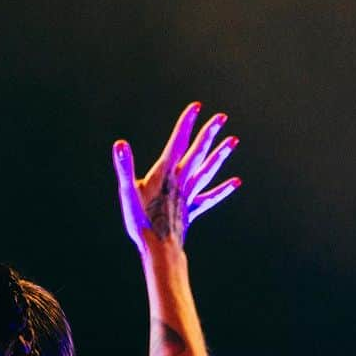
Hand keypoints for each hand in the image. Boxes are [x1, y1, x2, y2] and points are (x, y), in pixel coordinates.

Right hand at [113, 102, 240, 249]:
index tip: (196, 107)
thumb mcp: (127, 192)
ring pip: (208, 170)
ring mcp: (189, 195)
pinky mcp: (192, 210)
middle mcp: (181, 181)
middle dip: (209, 133)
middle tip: (222, 117)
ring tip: (233, 141)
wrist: (157, 248)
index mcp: (165, 173)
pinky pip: (210, 197)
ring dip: (220, 155)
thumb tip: (120, 144)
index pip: (178, 142)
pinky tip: (236, 182)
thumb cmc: (140, 221)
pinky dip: (223, 189)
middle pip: (197, 152)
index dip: (186, 123)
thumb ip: (124, 167)